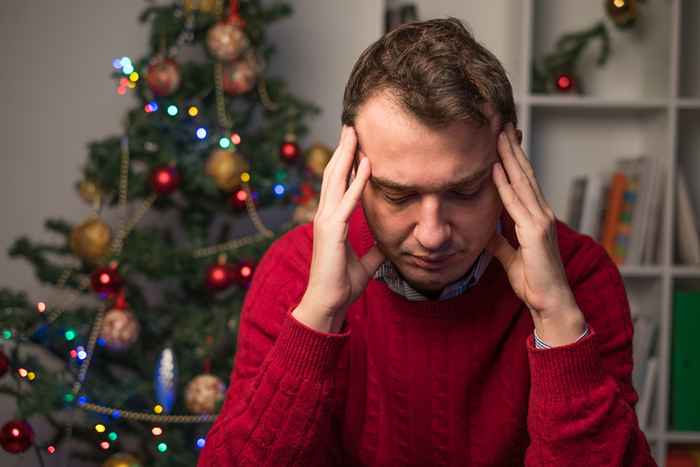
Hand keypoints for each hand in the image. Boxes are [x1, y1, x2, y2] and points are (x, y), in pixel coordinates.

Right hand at [293, 125, 384, 332]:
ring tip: (354, 132)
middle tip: (352, 125)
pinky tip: (366, 163)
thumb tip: (388, 245)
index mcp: (331, 220)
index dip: (345, 162)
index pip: (338, 184)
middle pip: (333, 173)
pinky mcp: (332, 229)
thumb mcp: (365, 264)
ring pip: (336, 179)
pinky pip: (348, 199)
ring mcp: (326, 220)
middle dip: (343, 149)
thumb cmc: (341, 284)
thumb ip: (375, 251)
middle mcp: (325, 214)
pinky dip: (357, 180)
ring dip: (347, 154)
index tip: (354, 143)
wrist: (328, 303)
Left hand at [486, 122, 584, 344]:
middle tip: (500, 123)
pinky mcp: (535, 232)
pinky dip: (504, 184)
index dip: (513, 159)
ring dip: (508, 157)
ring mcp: (540, 221)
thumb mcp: (510, 258)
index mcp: (535, 218)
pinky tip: (495, 167)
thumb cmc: (534, 282)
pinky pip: (515, 203)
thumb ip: (499, 242)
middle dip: (512, 148)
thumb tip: (487, 232)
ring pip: (521, 182)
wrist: (550, 302)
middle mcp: (540, 213)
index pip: (523, 182)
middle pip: (524, 174)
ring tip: (497, 134)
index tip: (502, 139)